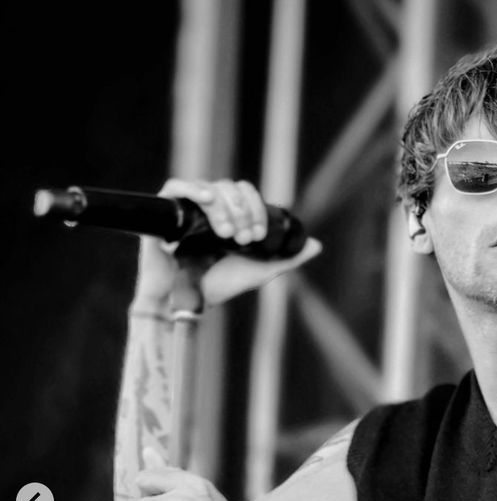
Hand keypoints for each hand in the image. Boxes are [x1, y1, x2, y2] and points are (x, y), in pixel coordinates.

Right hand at [132, 178, 321, 308]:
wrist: (182, 303)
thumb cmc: (217, 287)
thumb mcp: (259, 271)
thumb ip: (287, 259)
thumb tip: (317, 245)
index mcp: (231, 215)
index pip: (247, 194)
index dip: (257, 208)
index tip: (259, 234)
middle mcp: (210, 208)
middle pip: (230, 188)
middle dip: (243, 211)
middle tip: (243, 238)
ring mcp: (187, 208)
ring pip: (210, 188)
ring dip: (224, 207)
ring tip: (225, 234)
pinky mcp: (165, 211)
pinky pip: (177, 187)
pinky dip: (194, 188)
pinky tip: (207, 199)